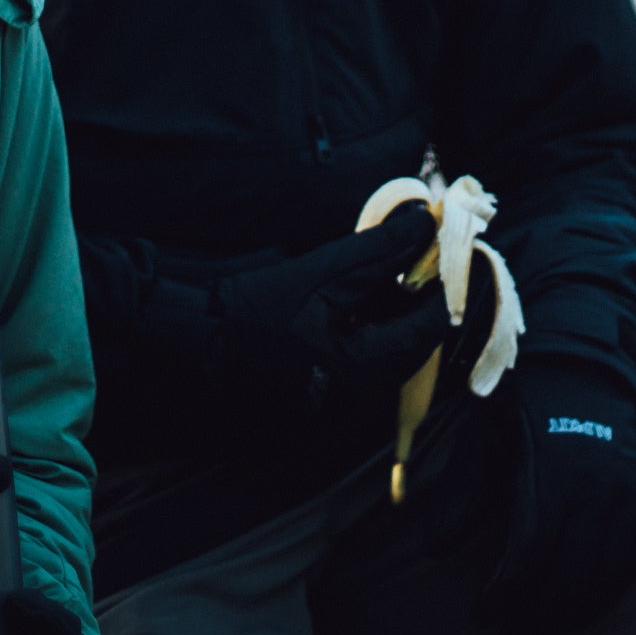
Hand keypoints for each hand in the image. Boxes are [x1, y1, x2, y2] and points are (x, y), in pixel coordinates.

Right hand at [208, 211, 445, 417]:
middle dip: (407, 301)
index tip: (421, 253)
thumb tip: (427, 225)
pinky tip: (341, 313)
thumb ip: (381, 250)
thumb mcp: (325, 271)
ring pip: (391, 356)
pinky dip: (365, 337)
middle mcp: (365, 400)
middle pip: (413, 344)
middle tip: (388, 266)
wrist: (203, 342)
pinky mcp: (330, 408)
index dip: (433, 284)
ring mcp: (347, 409)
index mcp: (367, 370)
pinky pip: (367, 369)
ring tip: (358, 287)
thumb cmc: (259, 307)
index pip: (431, 327)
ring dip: (387, 317)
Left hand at [412, 354, 635, 634]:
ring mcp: (627, 498)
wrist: (584, 371)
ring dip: (567, 617)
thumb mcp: (481, 436)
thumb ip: (460, 491)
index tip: (480, 616)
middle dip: (534, 616)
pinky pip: (628, 567)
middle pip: (567, 573)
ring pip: (601, 578)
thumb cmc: (521, 406)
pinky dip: (601, 598)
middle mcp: (597, 487)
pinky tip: (575, 615)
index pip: (530, 550)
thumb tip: (435, 550)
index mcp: (552, 468)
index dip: (504, 592)